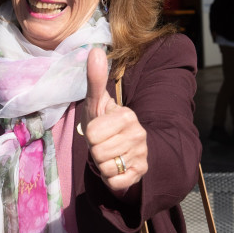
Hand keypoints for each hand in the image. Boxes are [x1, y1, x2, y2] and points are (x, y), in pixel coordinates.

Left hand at [81, 48, 148, 190]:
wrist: (121, 149)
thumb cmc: (104, 124)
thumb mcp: (96, 103)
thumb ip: (94, 79)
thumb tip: (95, 49)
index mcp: (127, 116)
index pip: (93, 134)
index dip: (91, 135)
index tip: (99, 131)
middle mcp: (139, 134)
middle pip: (98, 151)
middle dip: (95, 151)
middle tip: (102, 144)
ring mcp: (142, 154)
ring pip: (106, 167)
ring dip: (102, 164)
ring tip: (108, 154)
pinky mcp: (141, 173)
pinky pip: (115, 183)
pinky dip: (110, 179)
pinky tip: (116, 168)